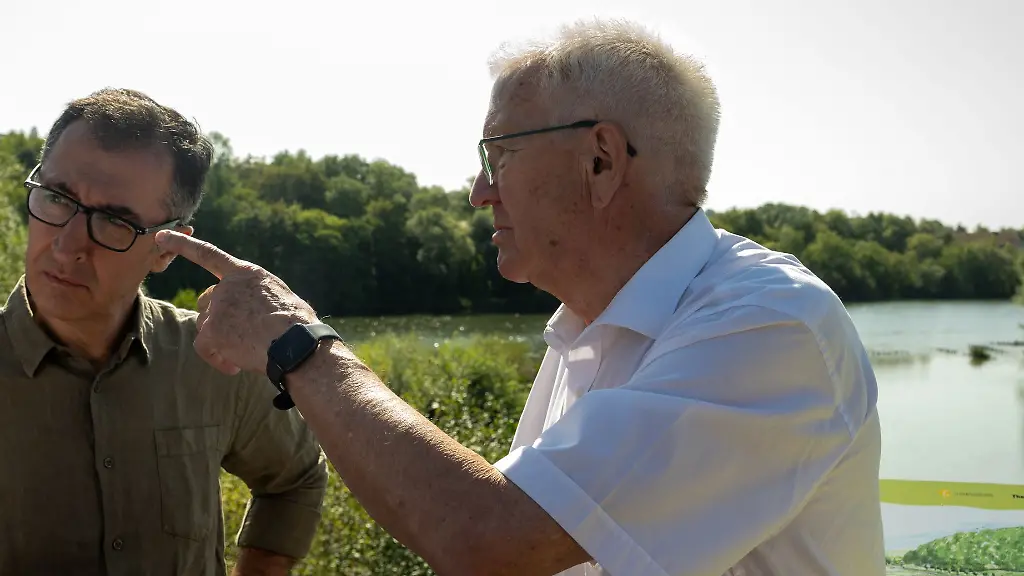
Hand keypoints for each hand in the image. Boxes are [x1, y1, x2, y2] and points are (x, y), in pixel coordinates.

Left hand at [155, 230, 317, 375]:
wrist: (295, 342)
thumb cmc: (299, 325)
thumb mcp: (282, 299)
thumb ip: (261, 298)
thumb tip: (262, 312)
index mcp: (247, 274)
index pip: (209, 254)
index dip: (183, 244)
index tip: (161, 236)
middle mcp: (227, 286)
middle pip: (206, 302)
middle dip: (218, 319)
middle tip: (240, 336)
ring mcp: (218, 308)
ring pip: (205, 326)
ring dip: (222, 341)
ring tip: (247, 352)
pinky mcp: (212, 330)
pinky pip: (204, 348)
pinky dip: (218, 359)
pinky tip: (235, 366)